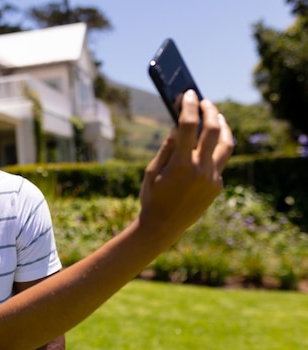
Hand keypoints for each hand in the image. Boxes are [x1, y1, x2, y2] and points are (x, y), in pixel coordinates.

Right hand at [139, 90, 232, 240]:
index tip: (188, 93)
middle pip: (212, 130)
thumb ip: (167, 147)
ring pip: (226, 145)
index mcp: (180, 164)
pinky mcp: (217, 187)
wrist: (162, 227)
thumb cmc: (152, 196)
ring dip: (223, 127)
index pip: (188, 126)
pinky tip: (209, 145)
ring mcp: (212, 179)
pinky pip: (220, 162)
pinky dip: (215, 150)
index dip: (189, 106)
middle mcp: (200, 170)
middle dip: (209, 111)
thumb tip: (178, 125)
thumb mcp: (152, 170)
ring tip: (217, 117)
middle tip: (204, 101)